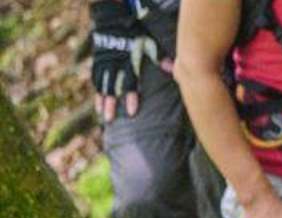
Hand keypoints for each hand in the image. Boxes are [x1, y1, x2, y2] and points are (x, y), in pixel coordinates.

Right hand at [90, 0, 156, 120]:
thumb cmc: (135, 34)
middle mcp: (114, 65)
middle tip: (111, 120)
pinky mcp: (98, 62)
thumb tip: (172, 68)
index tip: (131, 111)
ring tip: (103, 116)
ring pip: (102, 85)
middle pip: (112, 88)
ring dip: (102, 101)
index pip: (129, 83)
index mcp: (128, 62)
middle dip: (111, 104)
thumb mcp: (148, 43)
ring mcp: (104, 64)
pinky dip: (97, 92)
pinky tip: (98, 103)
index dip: (130, 97)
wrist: (113, 21)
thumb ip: (159, 57)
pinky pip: (96, 79)